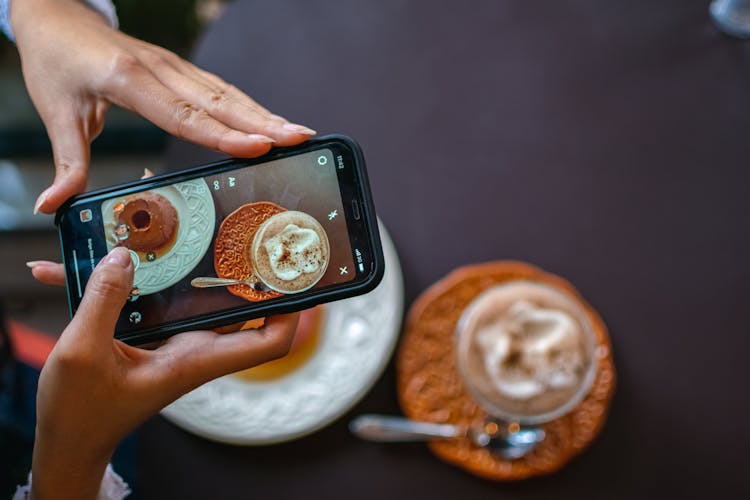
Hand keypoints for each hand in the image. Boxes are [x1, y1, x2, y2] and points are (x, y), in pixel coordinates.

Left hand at [11, 0, 315, 214]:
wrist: (57, 16)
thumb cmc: (55, 61)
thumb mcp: (56, 112)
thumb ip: (66, 162)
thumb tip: (53, 205)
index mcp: (127, 79)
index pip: (183, 114)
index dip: (224, 134)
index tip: (260, 146)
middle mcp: (159, 68)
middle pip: (219, 100)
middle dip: (264, 121)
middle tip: (300, 139)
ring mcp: (174, 66)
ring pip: (227, 92)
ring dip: (265, 113)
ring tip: (299, 133)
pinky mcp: (180, 68)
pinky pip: (221, 88)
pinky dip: (250, 106)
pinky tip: (271, 121)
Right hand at [31, 247, 297, 498]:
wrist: (67, 442)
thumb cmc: (79, 414)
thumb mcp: (83, 354)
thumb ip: (105, 301)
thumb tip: (123, 257)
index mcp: (194, 360)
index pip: (268, 343)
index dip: (290, 314)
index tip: (293, 279)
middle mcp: (192, 349)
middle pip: (236, 309)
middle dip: (241, 270)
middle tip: (243, 232)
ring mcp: (173, 343)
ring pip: (195, 298)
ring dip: (187, 267)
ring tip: (175, 228)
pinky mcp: (150, 338)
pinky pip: (154, 302)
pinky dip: (131, 284)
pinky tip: (92, 263)